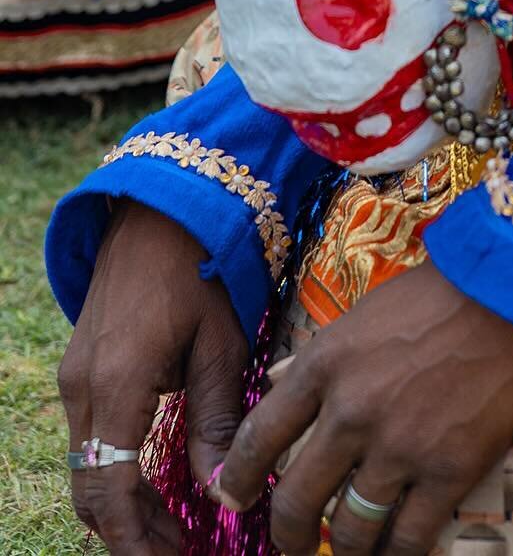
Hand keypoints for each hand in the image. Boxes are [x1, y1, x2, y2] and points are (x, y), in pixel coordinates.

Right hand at [58, 201, 250, 554]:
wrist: (162, 207)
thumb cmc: (204, 267)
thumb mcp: (223, 344)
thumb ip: (218, 420)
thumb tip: (220, 494)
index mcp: (118, 385)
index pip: (108, 492)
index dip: (136, 540)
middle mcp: (83, 388)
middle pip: (91, 490)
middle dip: (131, 532)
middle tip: (181, 552)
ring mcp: (75, 377)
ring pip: (87, 467)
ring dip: (124, 504)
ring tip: (176, 527)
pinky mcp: (82, 367)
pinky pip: (91, 437)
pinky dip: (117, 470)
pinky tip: (158, 479)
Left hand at [218, 261, 512, 555]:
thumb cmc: (441, 293)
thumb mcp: (364, 314)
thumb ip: (324, 360)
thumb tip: (286, 389)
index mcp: (324, 366)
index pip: (259, 438)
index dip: (238, 480)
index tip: (233, 500)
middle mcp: (351, 412)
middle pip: (296, 500)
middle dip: (287, 536)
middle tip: (290, 547)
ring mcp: (399, 446)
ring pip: (349, 529)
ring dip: (345, 550)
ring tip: (350, 553)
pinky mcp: (448, 469)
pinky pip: (408, 538)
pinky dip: (396, 555)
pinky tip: (395, 554)